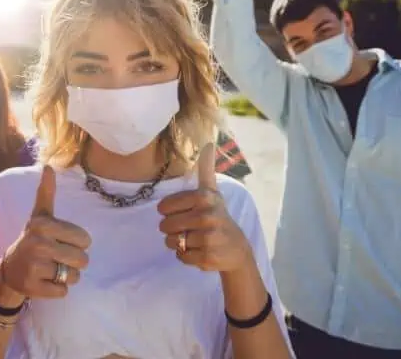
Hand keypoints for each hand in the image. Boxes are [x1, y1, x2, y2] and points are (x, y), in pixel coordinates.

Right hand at [0, 166, 90, 306]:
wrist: (10, 268)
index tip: (62, 241)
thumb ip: (46, 192)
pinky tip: (45, 281)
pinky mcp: (33, 288)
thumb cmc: (33, 238)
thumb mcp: (40, 215)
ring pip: (74, 277)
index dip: (78, 243)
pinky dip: (58, 289)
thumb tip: (48, 166)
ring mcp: (34, 267)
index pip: (85, 239)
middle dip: (75, 261)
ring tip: (53, 268)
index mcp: (43, 224)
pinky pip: (63, 292)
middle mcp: (37, 244)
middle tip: (58, 257)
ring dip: (68, 276)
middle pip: (82, 259)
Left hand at [158, 143, 251, 271]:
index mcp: (204, 197)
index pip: (164, 207)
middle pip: (166, 226)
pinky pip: (180, 256)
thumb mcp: (212, 192)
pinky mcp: (207, 257)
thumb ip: (206, 169)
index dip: (168, 212)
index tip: (181, 212)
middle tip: (186, 228)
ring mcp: (208, 238)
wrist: (236, 248)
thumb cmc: (217, 216)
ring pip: (171, 242)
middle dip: (171, 229)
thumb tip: (209, 142)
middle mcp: (207, 216)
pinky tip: (198, 250)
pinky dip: (184, 256)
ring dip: (177, 243)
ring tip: (192, 239)